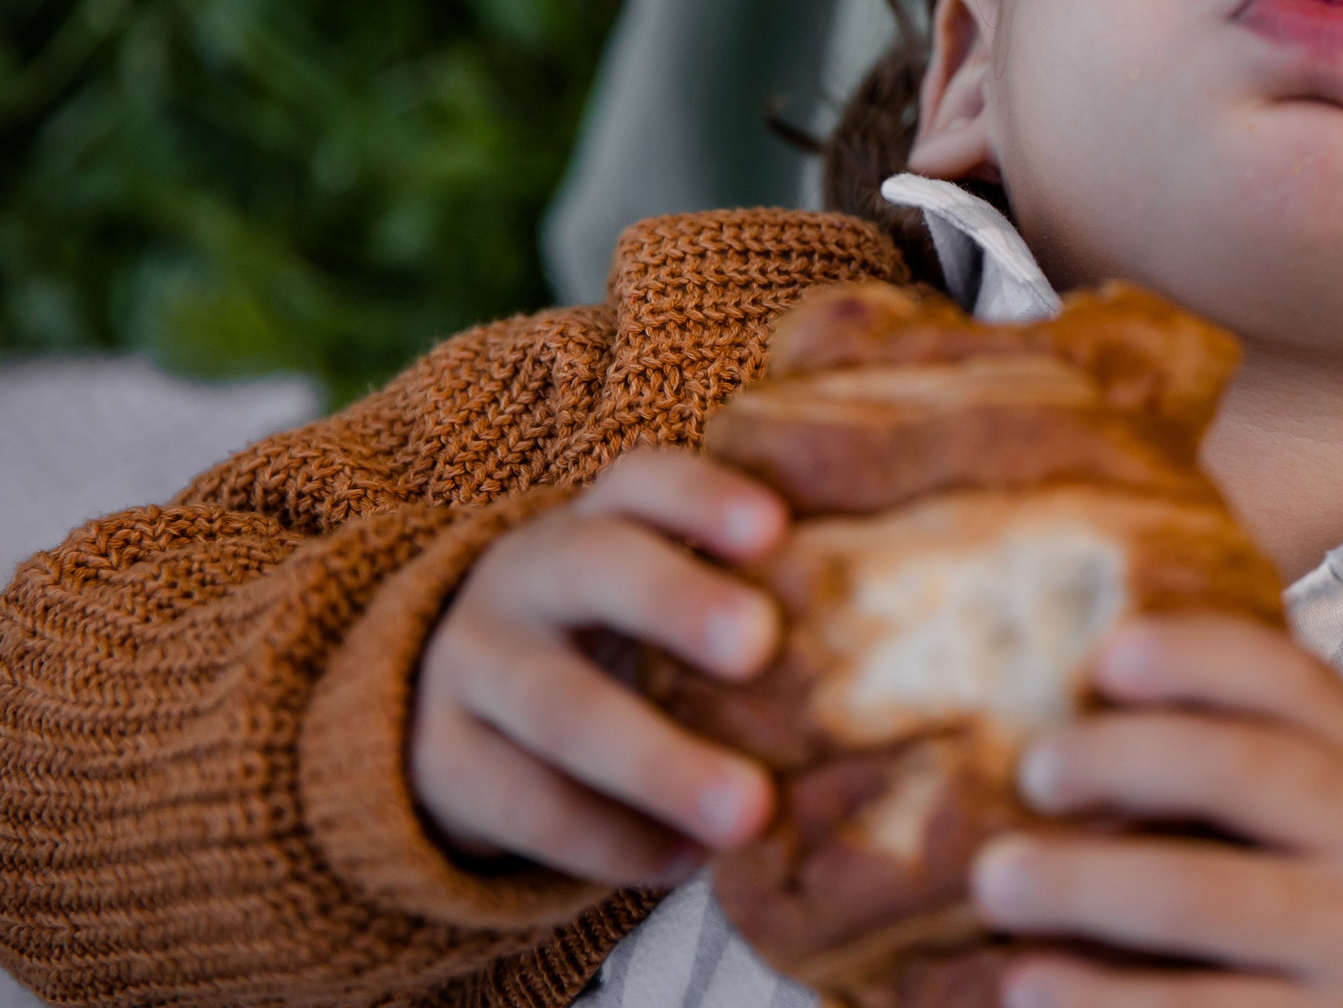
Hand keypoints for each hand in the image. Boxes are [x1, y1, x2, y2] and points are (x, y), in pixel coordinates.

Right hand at [409, 448, 788, 883]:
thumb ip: (754, 588)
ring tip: (746, 811)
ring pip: (556, 705)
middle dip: (676, 604)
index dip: (704, 496)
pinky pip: (522, 803)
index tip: (774, 527)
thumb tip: (899, 616)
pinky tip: (682, 862)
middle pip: (592, 569)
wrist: (460, 702)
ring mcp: (475, 665)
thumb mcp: (664, 588)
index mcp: (599, 518)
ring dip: (655, 760)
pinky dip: (607, 840)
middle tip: (761, 646)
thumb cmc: (625, 640)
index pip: (642, 479)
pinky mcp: (443, 762)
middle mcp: (529, 574)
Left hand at [971, 615, 1342, 1007]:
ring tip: (998, 883)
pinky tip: (1031, 986)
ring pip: (1200, 896)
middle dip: (1118, 758)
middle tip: (1032, 771)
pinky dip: (1102, 999)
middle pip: (1237, 770)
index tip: (1103, 656)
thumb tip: (1089, 694)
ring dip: (1082, 884)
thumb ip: (1258, 745)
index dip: (1194, 656)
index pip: (1290, 681)